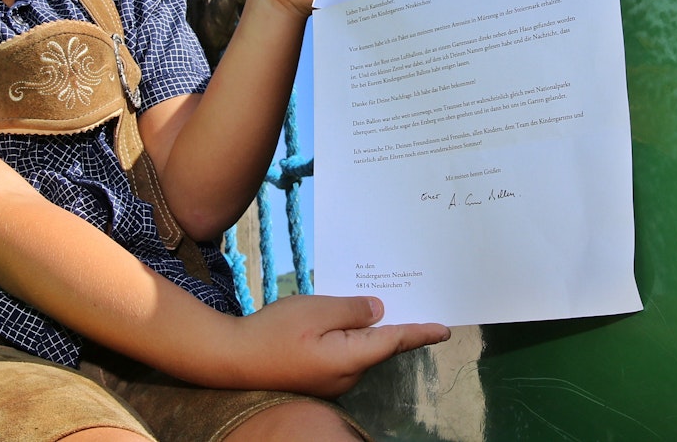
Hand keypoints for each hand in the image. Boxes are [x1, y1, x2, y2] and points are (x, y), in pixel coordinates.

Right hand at [231, 294, 449, 397]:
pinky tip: (342, 317)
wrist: (231, 360)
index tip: (445, 329)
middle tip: (410, 295)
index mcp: (352, 358)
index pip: (396, 341)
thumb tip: (379, 311)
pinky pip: (342, 352)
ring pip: (359, 349)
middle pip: (379, 345)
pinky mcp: (316, 376)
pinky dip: (348, 335)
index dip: (421, 332)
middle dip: (394, 324)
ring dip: (367, 328)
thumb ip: (352, 310)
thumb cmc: (274, 333)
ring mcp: (331, 380)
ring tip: (376, 299)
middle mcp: (347, 375)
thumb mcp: (316, 310)